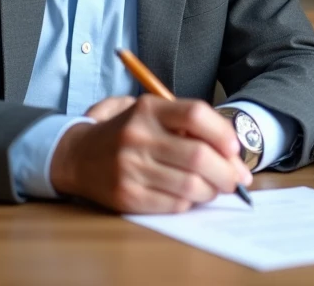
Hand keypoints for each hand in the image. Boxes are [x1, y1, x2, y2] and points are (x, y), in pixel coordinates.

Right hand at [49, 94, 252, 213]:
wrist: (76, 155)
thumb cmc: (126, 132)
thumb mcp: (150, 112)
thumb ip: (185, 122)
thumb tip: (229, 149)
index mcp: (148, 109)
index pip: (195, 115)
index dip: (222, 133)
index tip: (234, 149)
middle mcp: (138, 136)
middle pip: (199, 156)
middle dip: (227, 172)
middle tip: (237, 179)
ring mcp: (131, 168)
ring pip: (190, 185)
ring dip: (212, 191)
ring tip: (215, 188)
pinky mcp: (127, 196)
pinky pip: (173, 204)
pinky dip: (190, 202)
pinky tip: (190, 196)